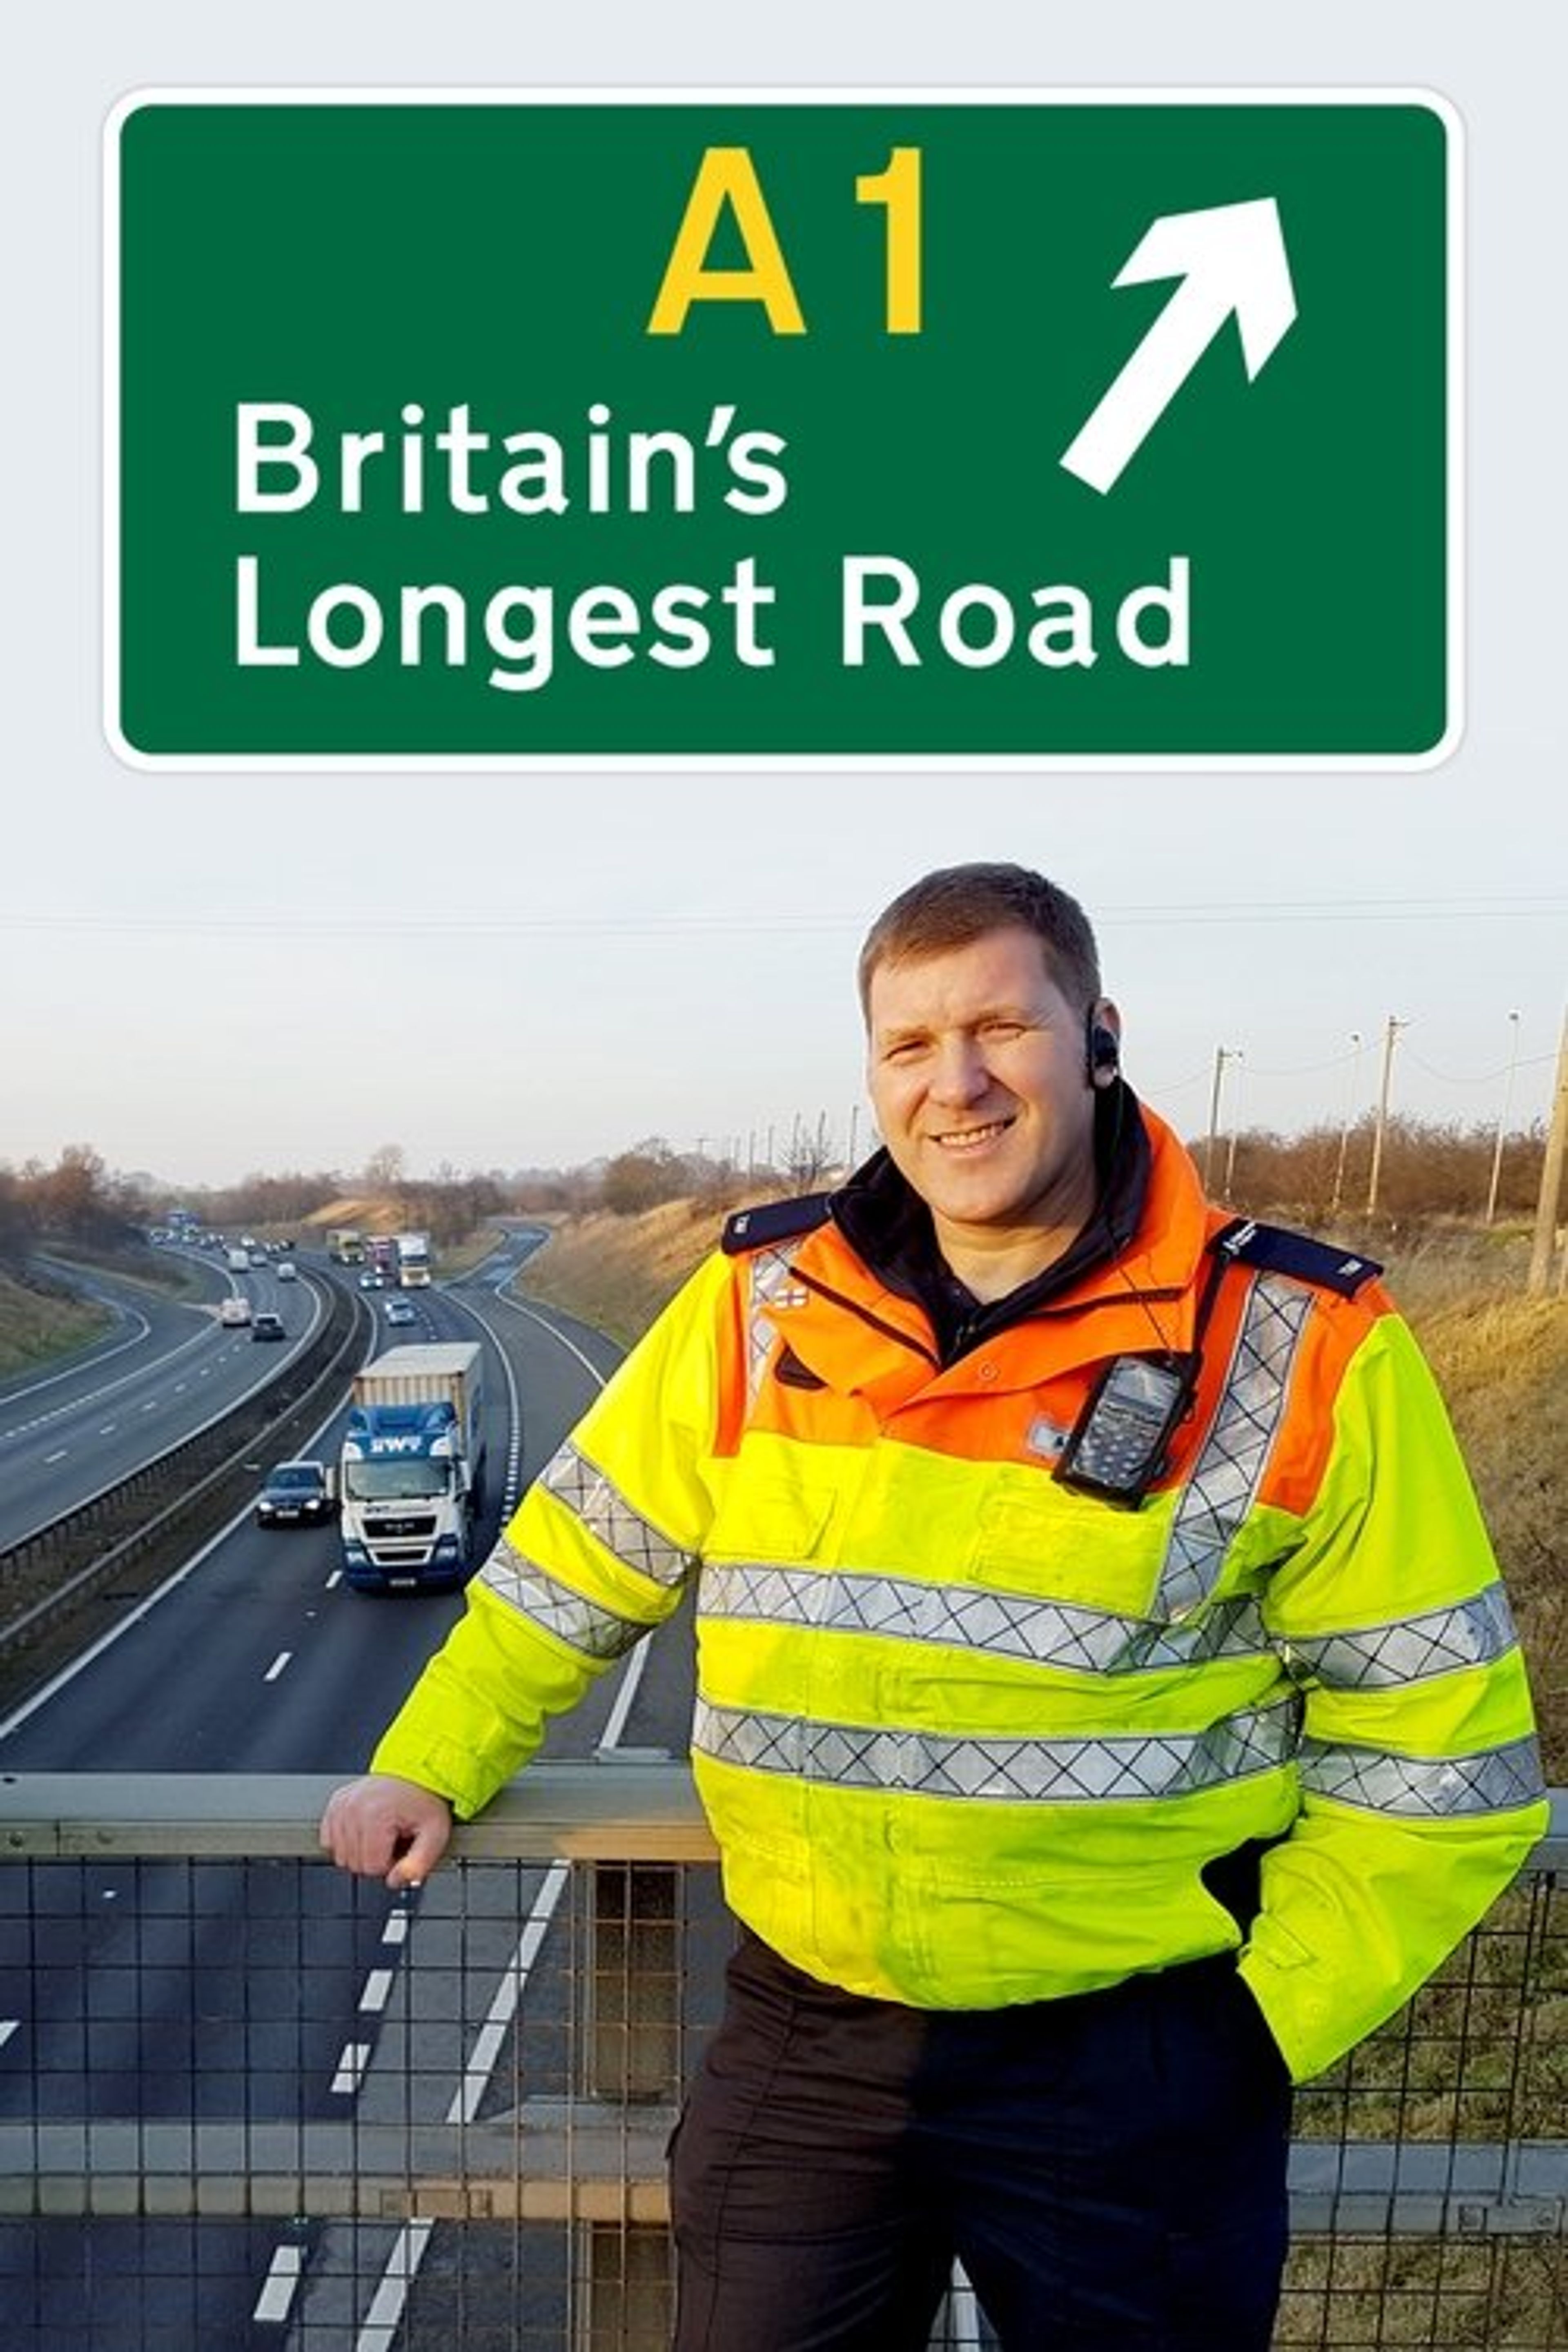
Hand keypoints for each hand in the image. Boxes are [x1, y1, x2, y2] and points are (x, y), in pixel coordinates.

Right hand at [318, 1773, 453, 1888]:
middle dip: (376, 1858)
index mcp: (376, 1815)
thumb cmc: (425, 1799)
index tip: (402, 1847)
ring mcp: (341, 1806)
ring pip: (341, 1856)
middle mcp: (354, 1809)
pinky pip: (329, 1841)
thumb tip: (397, 1882)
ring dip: (361, 1851)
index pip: (372, 1867)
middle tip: (393, 1839)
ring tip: (381, 1833)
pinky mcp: (335, 1804)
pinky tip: (364, 1831)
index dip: (391, 1863)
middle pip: (355, 1864)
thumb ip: (419, 1865)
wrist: (415, 1773)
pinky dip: (346, 1842)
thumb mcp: (435, 1834)